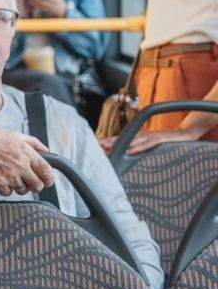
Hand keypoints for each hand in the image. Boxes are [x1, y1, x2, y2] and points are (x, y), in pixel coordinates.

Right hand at [0, 125, 54, 195]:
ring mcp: (9, 176)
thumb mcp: (17, 136)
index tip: (46, 180)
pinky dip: (5, 188)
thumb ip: (35, 144)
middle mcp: (20, 166)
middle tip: (28, 180)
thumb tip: (47, 152)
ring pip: (23, 191)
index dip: (49, 179)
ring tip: (10, 175)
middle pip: (38, 186)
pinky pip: (8, 193)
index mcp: (28, 154)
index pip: (47, 173)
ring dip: (19, 186)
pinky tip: (0, 177)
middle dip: (35, 185)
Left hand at [100, 111, 217, 153]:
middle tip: (100, 144)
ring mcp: (153, 136)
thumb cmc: (170, 140)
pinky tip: (131, 150)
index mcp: (143, 136)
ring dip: (122, 143)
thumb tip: (132, 155)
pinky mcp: (162, 138)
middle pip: (126, 138)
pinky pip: (148, 143)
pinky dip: (139, 146)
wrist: (187, 132)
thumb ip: (144, 148)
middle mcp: (145, 135)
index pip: (125, 138)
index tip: (101, 144)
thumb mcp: (155, 145)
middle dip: (113, 141)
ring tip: (110, 146)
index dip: (113, 141)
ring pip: (134, 139)